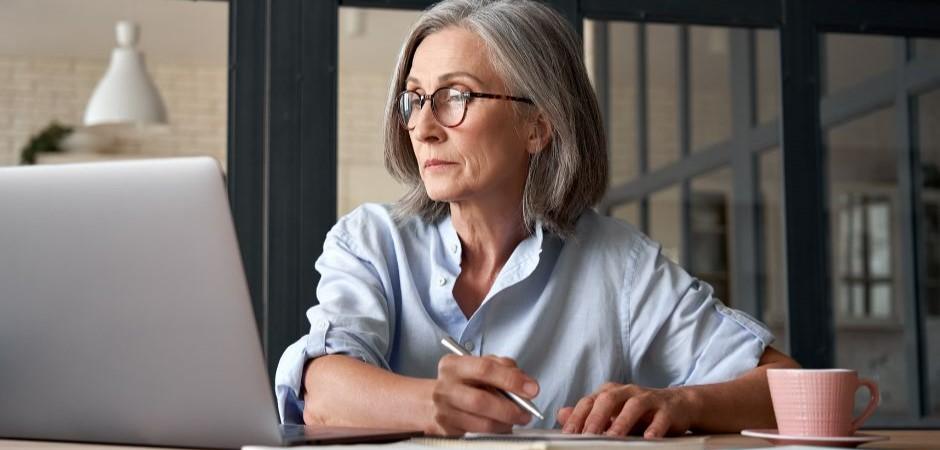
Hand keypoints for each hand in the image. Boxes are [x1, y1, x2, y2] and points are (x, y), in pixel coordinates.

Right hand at [426, 354, 539, 435]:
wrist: (426, 403)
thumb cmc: (459, 382)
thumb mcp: (475, 365)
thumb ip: (501, 367)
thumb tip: (525, 382)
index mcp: (453, 365)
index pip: (485, 369)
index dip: (511, 379)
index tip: (532, 389)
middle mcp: (445, 388)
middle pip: (481, 400)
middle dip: (510, 408)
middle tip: (526, 412)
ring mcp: (444, 411)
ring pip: (482, 423)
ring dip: (505, 423)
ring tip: (517, 420)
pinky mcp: (446, 431)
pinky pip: (478, 434)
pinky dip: (495, 431)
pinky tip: (501, 425)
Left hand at [556, 383, 694, 437]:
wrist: (679, 405)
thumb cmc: (641, 412)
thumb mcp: (613, 413)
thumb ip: (588, 415)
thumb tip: (561, 414)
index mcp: (611, 392)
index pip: (589, 401)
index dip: (577, 417)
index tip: (568, 433)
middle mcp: (628, 392)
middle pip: (608, 399)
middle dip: (595, 418)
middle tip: (586, 436)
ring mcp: (649, 399)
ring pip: (634, 406)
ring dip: (622, 422)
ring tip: (612, 437)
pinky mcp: (668, 409)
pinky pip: (661, 417)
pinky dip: (655, 427)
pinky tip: (649, 438)